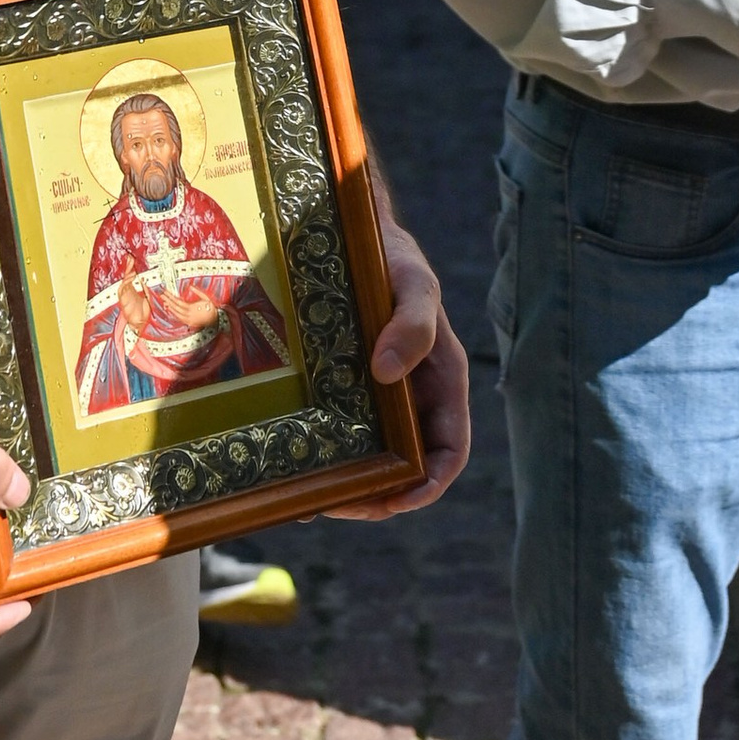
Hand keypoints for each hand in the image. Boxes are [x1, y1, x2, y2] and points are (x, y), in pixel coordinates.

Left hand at [338, 205, 470, 515]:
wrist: (352, 236)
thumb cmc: (394, 261)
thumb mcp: (413, 286)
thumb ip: (413, 325)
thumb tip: (388, 372)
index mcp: (442, 384)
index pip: (449, 452)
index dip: (430, 485)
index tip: (398, 502)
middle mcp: (412, 399)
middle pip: (405, 468)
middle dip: (377, 496)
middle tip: (337, 504)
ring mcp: (378, 399)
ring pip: (369, 459)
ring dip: (346, 485)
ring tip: (309, 498)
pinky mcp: (343, 392)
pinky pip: (336, 435)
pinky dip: (320, 460)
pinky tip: (289, 472)